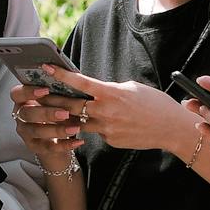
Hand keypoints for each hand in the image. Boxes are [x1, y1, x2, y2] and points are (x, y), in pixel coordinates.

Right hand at [9, 81, 77, 167]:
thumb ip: (56, 93)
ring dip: (56, 130)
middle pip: (27, 114)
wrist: (54, 141)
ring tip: (74, 128)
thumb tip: (71, 80)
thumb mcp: (53, 101)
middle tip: (64, 113)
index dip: (29, 91)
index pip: (17, 93)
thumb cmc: (54, 114)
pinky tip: (78, 141)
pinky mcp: (36, 147)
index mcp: (23, 101)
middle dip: (46, 113)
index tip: (45, 90)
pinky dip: (65, 144)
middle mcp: (21, 117)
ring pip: (37, 131)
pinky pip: (49, 148)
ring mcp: (27, 133)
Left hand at [41, 64, 190, 153]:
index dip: (61, 75)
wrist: (171, 128)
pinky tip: (105, 124)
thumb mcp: (131, 87)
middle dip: (53, 100)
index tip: (46, 68)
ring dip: (70, 117)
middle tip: (39, 95)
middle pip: (71, 106)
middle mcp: (106, 112)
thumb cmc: (154, 103)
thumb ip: (109, 89)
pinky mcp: (110, 141)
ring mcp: (107, 129)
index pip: (80, 82)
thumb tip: (94, 90)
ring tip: (59, 111)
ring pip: (80, 123)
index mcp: (111, 93)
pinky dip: (96, 127)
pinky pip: (97, 132)